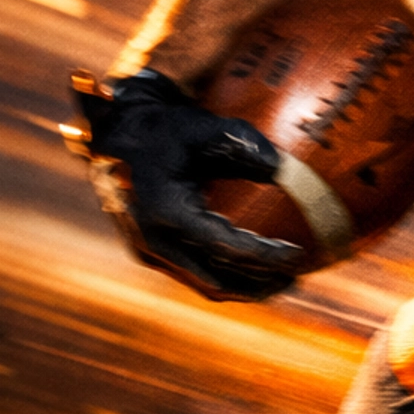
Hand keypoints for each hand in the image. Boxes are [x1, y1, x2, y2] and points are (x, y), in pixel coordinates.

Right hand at [66, 68, 304, 299]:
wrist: (116, 135)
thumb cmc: (162, 128)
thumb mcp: (199, 125)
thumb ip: (240, 140)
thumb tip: (282, 165)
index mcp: (165, 210)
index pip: (224, 244)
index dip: (263, 255)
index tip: (296, 254)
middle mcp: (154, 238)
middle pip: (217, 278)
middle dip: (260, 281)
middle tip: (297, 275)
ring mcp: (149, 250)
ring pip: (206, 284)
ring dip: (247, 288)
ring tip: (284, 281)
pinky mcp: (152, 253)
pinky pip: (196, 276)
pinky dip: (228, 278)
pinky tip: (257, 274)